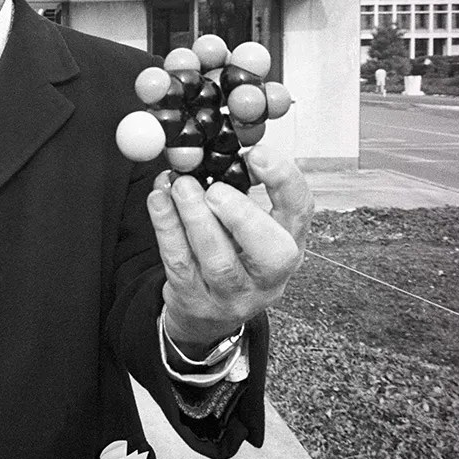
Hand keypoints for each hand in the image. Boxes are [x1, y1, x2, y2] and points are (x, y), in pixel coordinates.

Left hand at [147, 144, 312, 354]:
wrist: (206, 311)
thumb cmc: (230, 254)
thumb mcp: (245, 225)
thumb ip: (236, 189)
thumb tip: (210, 147)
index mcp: (288, 243)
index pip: (300, 210)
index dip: (284, 180)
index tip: (257, 154)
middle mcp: (269, 275)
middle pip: (272, 253)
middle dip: (242, 216)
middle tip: (215, 190)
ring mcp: (234, 295)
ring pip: (219, 262)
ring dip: (196, 219)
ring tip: (180, 186)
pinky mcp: (197, 301)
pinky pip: (181, 265)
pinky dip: (167, 229)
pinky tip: (158, 201)